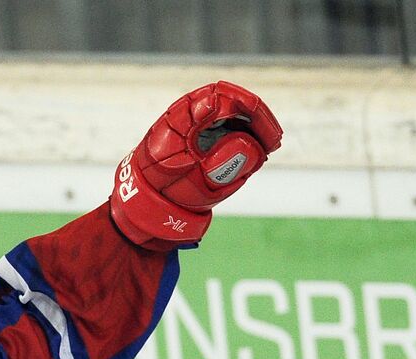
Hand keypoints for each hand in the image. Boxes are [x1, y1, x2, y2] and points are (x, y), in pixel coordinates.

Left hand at [110, 82, 282, 249]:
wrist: (141, 204)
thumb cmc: (165, 191)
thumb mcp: (197, 181)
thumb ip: (225, 163)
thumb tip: (253, 147)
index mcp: (184, 116)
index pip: (225, 98)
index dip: (254, 112)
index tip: (269, 136)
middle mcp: (187, 113)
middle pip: (231, 101)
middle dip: (257, 119)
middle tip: (274, 142)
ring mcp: (193, 122)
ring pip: (230, 114)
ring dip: (251, 127)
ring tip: (266, 149)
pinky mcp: (197, 134)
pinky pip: (225, 126)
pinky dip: (242, 136)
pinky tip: (254, 152)